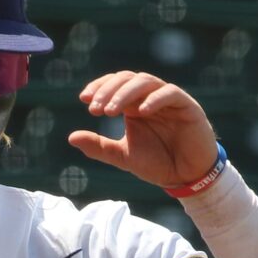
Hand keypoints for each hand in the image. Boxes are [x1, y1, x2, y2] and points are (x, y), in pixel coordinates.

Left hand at [67, 72, 217, 189]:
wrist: (186, 177)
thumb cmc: (157, 163)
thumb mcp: (123, 156)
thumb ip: (99, 147)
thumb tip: (70, 137)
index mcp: (134, 105)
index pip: (114, 85)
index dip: (99, 87)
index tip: (84, 99)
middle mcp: (149, 97)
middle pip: (127, 79)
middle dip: (109, 90)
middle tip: (96, 108)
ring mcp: (168, 99)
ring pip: (146, 82)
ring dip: (126, 93)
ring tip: (111, 111)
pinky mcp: (187, 106)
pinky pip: (170, 93)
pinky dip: (155, 99)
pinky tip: (141, 111)